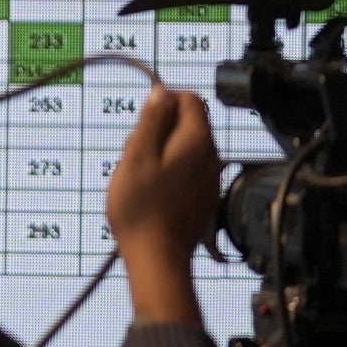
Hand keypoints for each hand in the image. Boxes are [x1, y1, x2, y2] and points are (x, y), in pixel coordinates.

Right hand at [104, 83, 220, 324]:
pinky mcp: (205, 195)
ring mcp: (211, 177)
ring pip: (185, 147)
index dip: (163, 102)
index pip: (189, 99)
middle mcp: (212, 155)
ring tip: (140, 176)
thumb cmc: (140, 205)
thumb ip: (151, 120)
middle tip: (135, 155)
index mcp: (197, 141)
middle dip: (159, 130)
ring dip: (161, 151)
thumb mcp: (136, 156)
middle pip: (187, 123)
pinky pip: (188, 169)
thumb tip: (162, 91)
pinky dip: (169, 171)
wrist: (158, 255)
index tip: (140, 126)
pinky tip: (153, 191)